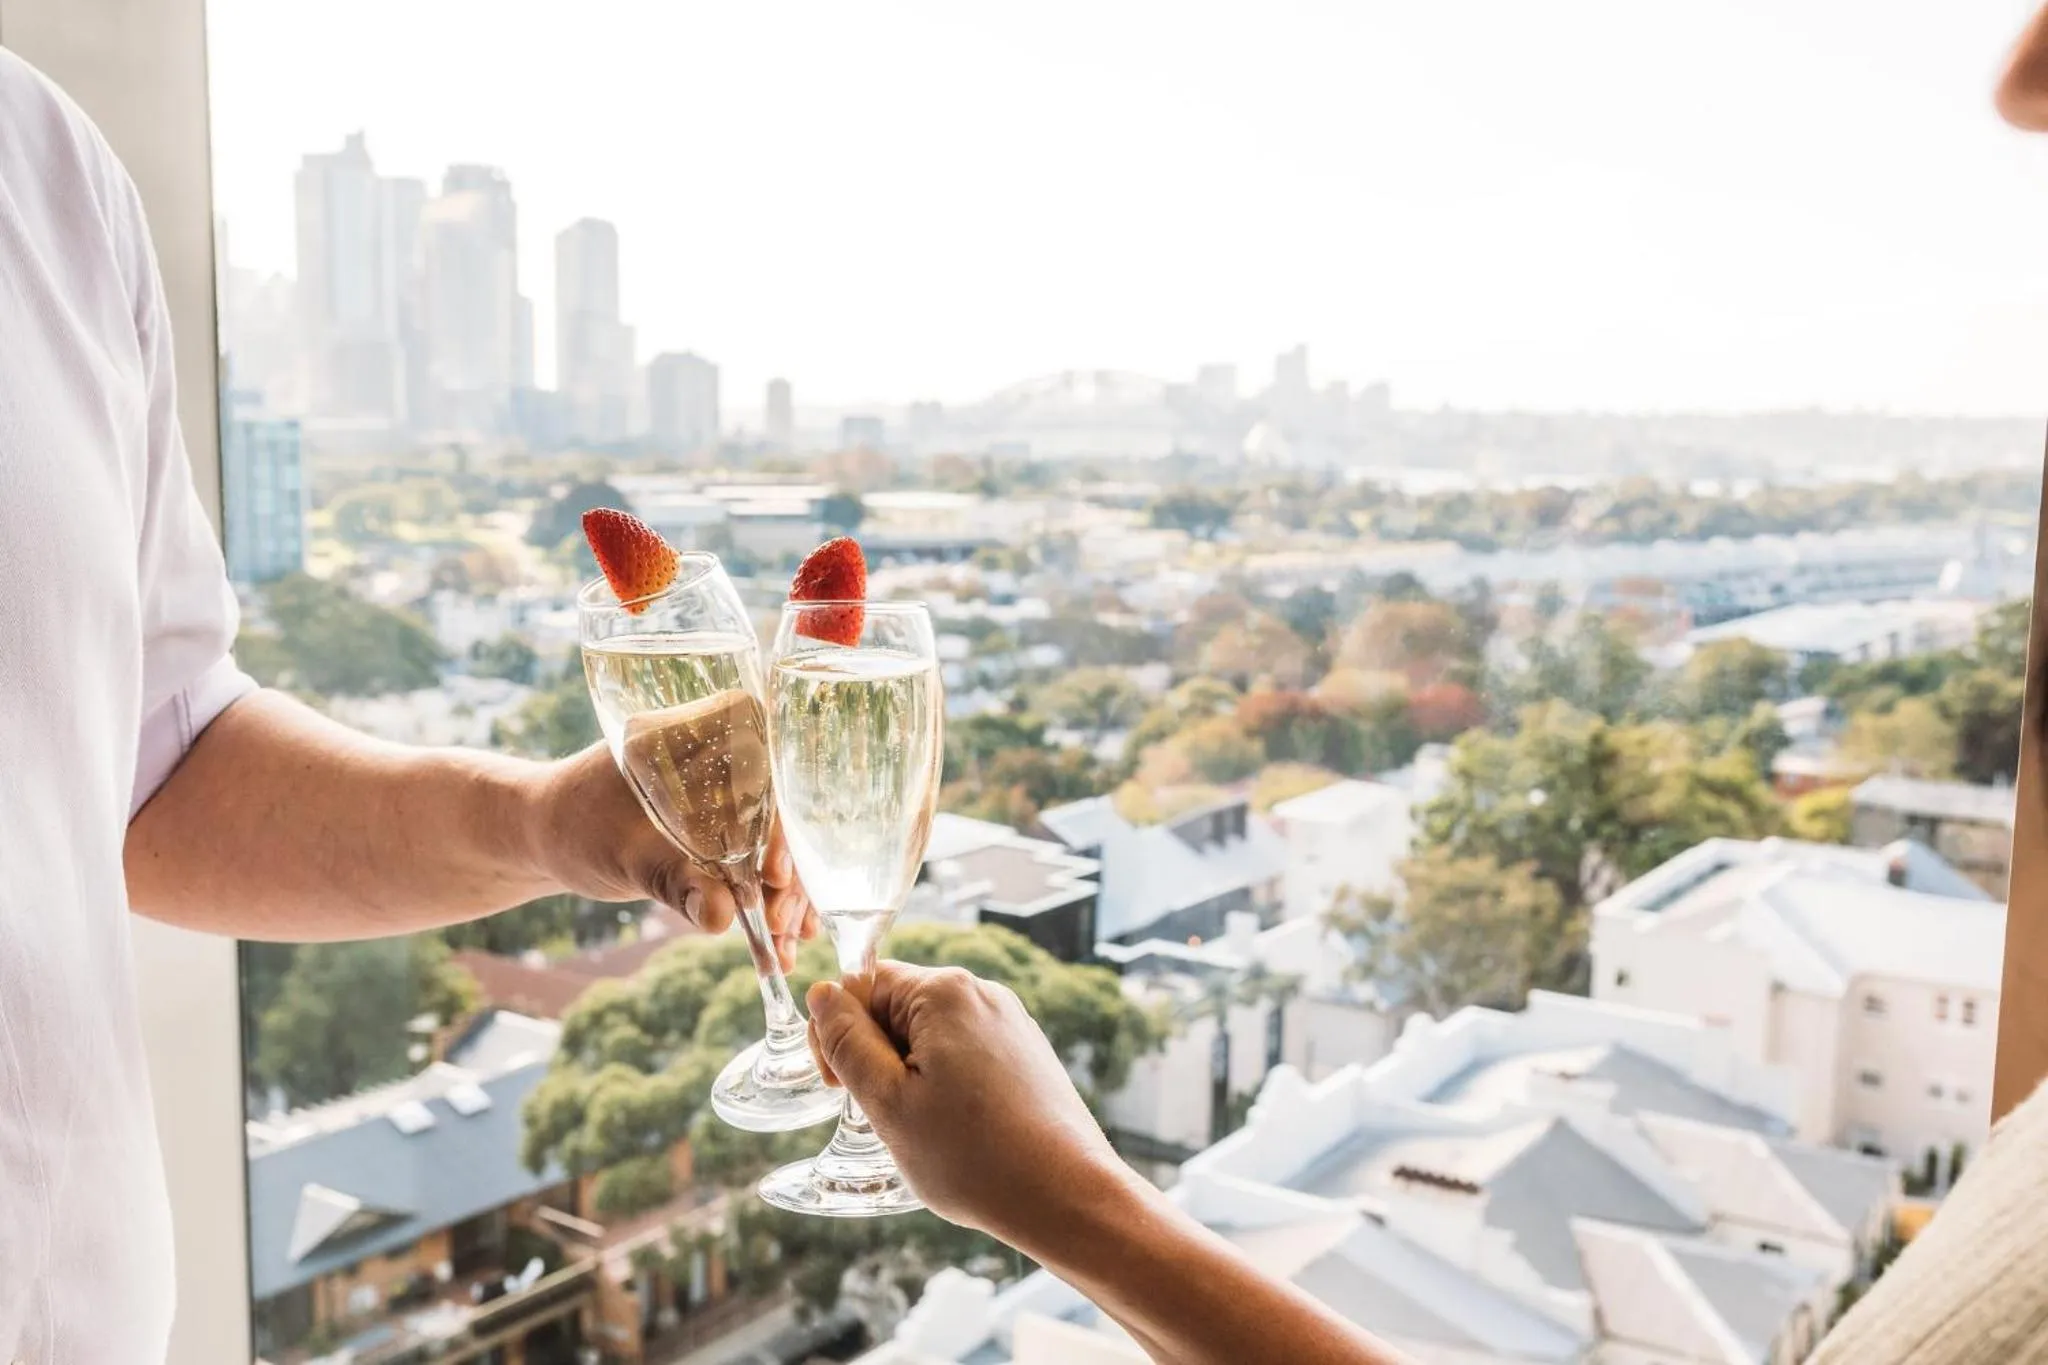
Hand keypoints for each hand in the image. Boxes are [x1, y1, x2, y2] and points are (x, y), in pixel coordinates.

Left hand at [527, 741, 818, 967]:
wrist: (547, 835)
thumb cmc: (572, 828)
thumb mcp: (620, 855)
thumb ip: (671, 882)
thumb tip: (722, 917)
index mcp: (696, 736)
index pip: (765, 768)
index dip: (782, 820)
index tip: (775, 872)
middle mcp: (723, 757)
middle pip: (781, 813)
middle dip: (789, 873)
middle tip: (783, 924)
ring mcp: (729, 795)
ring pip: (777, 844)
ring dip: (787, 895)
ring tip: (788, 947)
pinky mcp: (727, 829)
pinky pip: (759, 862)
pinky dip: (770, 900)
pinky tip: (782, 945)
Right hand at [804, 961, 1148, 1248]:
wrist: (1066, 1197)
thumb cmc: (974, 1157)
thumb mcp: (888, 1102)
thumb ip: (847, 1042)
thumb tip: (822, 993)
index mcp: (943, 992)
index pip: (863, 984)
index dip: (838, 1033)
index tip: (841, 1088)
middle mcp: (982, 993)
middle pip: (897, 1007)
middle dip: (876, 1056)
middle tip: (886, 1116)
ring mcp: (1010, 1022)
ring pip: (929, 1035)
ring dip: (909, 1075)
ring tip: (926, 1129)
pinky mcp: (1026, 1053)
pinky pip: (965, 1054)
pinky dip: (946, 1085)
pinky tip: (958, 1131)